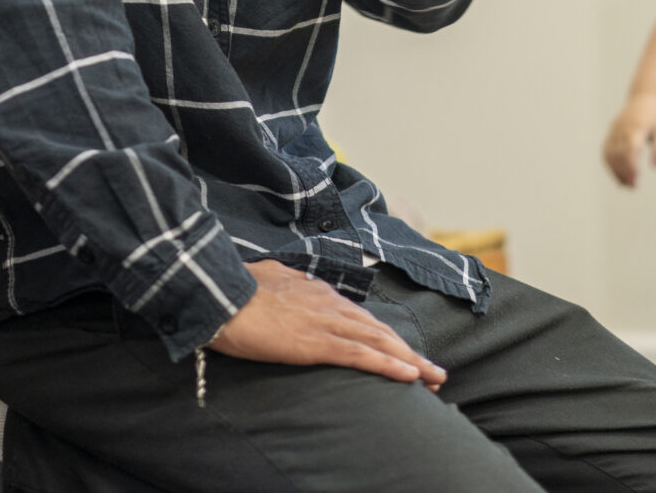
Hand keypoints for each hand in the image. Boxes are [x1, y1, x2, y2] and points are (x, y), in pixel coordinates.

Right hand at [208, 259, 446, 390]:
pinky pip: (361, 355)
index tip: (404, 352)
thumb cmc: (238, 288)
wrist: (221, 294)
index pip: (362, 318)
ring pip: (378, 342)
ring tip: (433, 376)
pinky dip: (388, 365)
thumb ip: (289, 282)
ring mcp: (326, 322)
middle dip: (408, 352)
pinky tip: (409, 375)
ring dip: (409, 360)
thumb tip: (291, 281)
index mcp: (319, 293)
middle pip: (379, 331)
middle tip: (434, 371)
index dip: (386, 337)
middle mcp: (330, 305)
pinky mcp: (317, 342)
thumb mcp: (271, 278)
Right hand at [603, 94, 655, 187]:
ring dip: (616, 171)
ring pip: (610, 154)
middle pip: (619, 154)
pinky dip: (610, 165)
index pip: (630, 148)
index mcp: (637, 127)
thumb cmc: (655, 117)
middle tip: (633, 187)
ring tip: (626, 185)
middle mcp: (622, 129)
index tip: (636, 178)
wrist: (643, 99)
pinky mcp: (610, 133)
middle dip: (624, 172)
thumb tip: (654, 168)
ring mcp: (614, 131)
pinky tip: (619, 176)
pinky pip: (606, 152)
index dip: (631, 164)